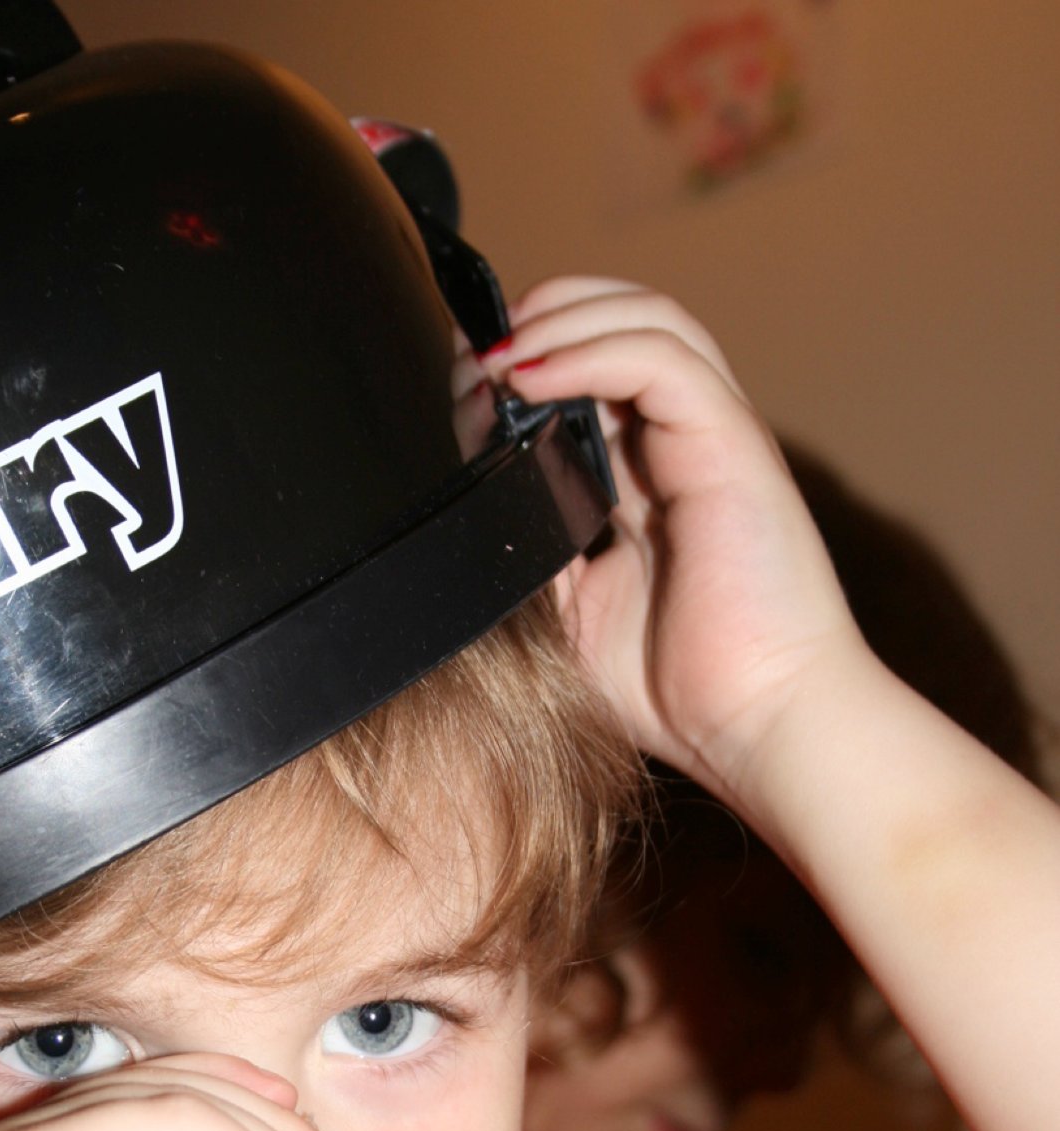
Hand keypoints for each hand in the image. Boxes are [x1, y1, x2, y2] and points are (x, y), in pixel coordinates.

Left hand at [481, 278, 864, 804]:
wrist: (758, 726)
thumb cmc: (680, 690)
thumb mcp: (569, 619)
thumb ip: (531, 552)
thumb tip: (473, 504)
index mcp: (648, 479)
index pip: (588, 376)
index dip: (522, 362)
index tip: (459, 385)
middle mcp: (683, 444)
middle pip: (617, 322)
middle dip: (535, 320)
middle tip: (469, 354)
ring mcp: (712, 436)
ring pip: (647, 317)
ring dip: (559, 318)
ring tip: (494, 354)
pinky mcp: (732, 442)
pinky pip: (660, 357)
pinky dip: (587, 350)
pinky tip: (528, 378)